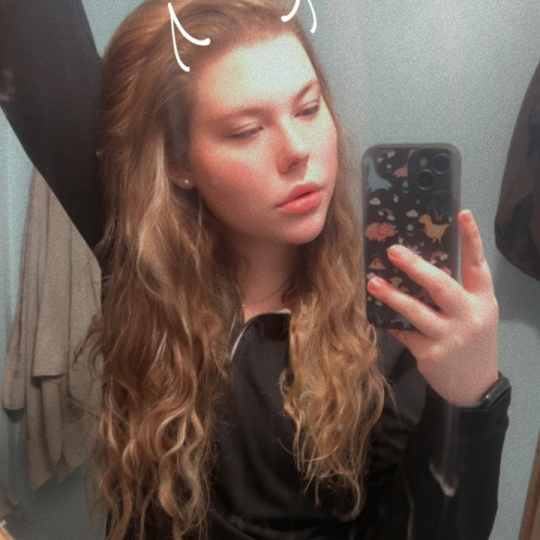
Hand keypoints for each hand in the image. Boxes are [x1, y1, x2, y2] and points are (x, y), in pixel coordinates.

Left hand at [367, 210, 498, 406]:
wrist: (475, 387)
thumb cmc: (472, 341)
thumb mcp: (475, 314)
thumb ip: (456, 293)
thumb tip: (419, 267)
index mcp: (483, 301)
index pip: (478, 265)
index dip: (472, 239)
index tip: (462, 213)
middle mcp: (469, 316)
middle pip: (440, 285)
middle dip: (415, 266)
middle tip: (393, 251)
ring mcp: (449, 336)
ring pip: (415, 310)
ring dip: (391, 295)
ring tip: (373, 282)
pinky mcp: (430, 353)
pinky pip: (404, 332)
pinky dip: (391, 321)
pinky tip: (379, 314)